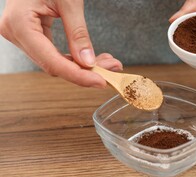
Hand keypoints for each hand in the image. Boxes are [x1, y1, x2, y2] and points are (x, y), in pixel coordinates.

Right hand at [0, 0, 121, 87]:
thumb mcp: (68, 1)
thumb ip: (78, 33)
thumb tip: (89, 62)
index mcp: (19, 24)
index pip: (52, 62)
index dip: (78, 76)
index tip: (101, 81)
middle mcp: (15, 33)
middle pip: (54, 65)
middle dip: (85, 71)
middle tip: (112, 69)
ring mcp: (21, 35)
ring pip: (55, 62)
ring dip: (82, 66)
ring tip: (108, 62)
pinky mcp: (30, 34)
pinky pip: (53, 53)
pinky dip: (73, 57)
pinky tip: (93, 58)